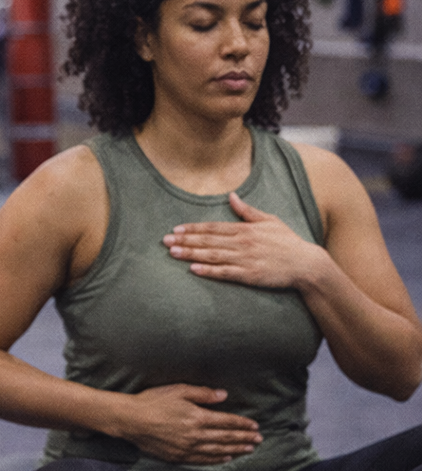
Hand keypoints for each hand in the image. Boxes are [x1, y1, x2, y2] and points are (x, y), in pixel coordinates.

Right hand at [121, 384, 260, 463]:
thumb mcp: (178, 390)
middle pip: (225, 438)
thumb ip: (203, 394)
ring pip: (217, 450)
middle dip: (243, 438)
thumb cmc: (152, 401)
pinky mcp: (177, 456)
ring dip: (234, 450)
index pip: (226, 422)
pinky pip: (202, 460)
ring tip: (247, 450)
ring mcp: (186, 448)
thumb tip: (224, 396)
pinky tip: (225, 458)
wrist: (130, 420)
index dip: (242, 424)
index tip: (255, 426)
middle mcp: (195, 435)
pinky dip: (216, 459)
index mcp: (197, 417)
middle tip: (258, 440)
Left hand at [163, 192, 325, 288]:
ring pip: (213, 256)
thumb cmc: (287, 242)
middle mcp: (243, 243)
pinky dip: (209, 271)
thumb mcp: (270, 221)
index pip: (213, 228)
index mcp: (246, 229)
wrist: (306, 264)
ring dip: (191, 254)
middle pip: (208, 241)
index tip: (176, 230)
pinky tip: (193, 270)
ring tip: (173, 253)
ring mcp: (246, 259)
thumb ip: (248, 211)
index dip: (193, 229)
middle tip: (164, 241)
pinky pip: (225, 273)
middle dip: (185, 241)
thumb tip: (231, 195)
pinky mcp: (250, 275)